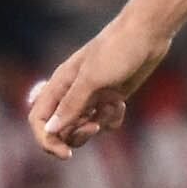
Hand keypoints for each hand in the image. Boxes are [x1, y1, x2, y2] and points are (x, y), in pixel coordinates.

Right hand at [23, 26, 171, 158]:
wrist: (147, 34)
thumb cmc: (117, 50)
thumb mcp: (92, 79)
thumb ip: (71, 105)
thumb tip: (51, 131)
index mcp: (59, 84)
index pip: (39, 120)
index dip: (46, 140)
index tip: (65, 153)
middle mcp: (72, 92)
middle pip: (60, 129)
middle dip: (76, 135)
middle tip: (94, 127)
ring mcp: (91, 96)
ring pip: (83, 128)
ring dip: (97, 125)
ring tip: (111, 108)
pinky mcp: (111, 98)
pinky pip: (105, 122)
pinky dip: (113, 118)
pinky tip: (122, 103)